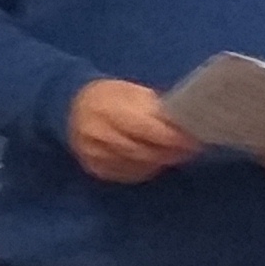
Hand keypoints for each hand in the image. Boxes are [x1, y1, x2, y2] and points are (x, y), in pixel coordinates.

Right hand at [66, 78, 198, 185]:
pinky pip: (128, 174)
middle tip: (191, 149)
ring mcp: (93, 154)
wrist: (71, 107)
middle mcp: (96, 133)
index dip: (170, 136)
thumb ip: (154, 107)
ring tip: (178, 154)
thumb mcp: (130, 92)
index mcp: (106, 107)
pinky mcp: (94, 168)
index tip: (193, 138)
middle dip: (169, 151)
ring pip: (136, 164)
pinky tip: (156, 161)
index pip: (143, 127)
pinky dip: (147, 169)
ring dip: (161, 161)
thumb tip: (183, 123)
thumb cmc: (109, 96)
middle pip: (140, 149)